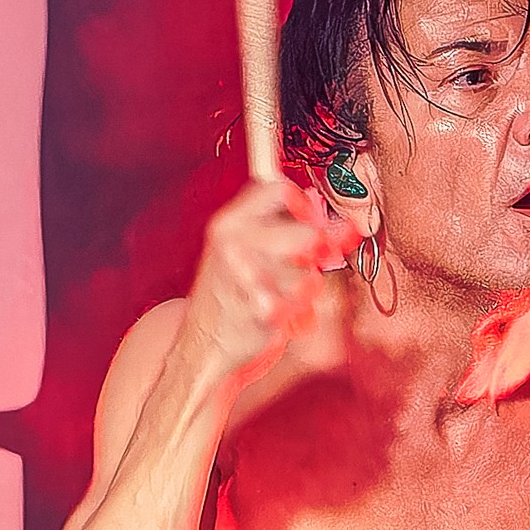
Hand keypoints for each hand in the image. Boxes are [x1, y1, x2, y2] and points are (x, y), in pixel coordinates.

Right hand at [183, 176, 356, 387]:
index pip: (278, 190)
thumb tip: (324, 210)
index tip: (311, 219)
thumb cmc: (229, 291)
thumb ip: (276, 221)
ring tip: (283, 290)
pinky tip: (280, 310)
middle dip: (314, 251)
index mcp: (229, 222)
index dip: (303, 204)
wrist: (206, 339)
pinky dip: (298, 308)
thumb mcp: (241, 245)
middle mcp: (234, 243)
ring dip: (305, 284)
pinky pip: (302, 299)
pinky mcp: (260, 307)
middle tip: (308, 261)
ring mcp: (245, 275)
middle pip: (305, 233)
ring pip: (308, 270)